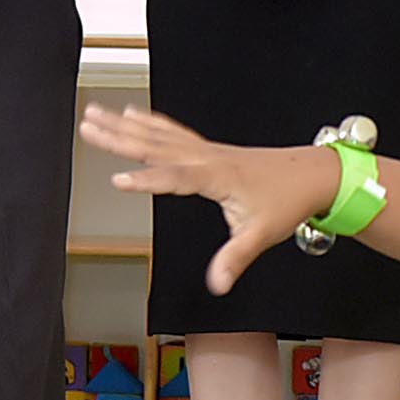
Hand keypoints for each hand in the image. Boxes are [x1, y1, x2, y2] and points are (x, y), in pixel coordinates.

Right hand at [81, 104, 340, 294]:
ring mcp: (206, 150)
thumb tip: (218, 285)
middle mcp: (206, 157)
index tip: (117, 179)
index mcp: (217, 176)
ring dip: (125, 124)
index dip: (147, 180)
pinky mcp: (208, 149)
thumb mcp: (262, 235)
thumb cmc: (287, 202)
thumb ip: (236, 259)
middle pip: (155, 144)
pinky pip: (171, 132)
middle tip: (88, 124)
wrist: (310, 174)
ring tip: (96, 113)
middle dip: (118, 137)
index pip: (175, 176)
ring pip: (158, 133)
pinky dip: (149, 122)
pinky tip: (132, 115)